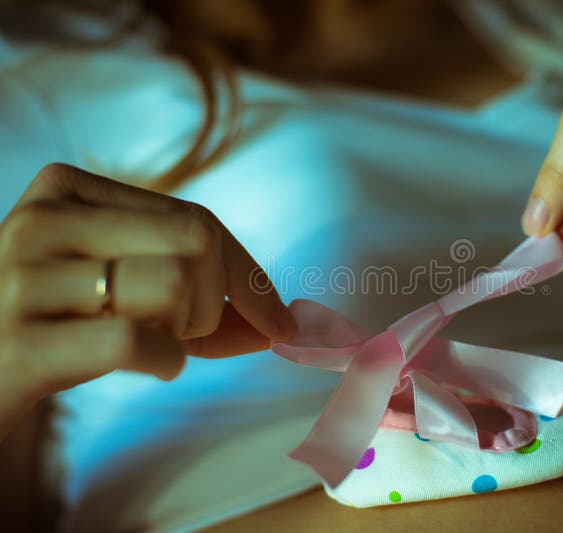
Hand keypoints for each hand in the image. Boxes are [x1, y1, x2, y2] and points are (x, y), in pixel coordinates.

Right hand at [0, 164, 295, 438]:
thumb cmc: (63, 328)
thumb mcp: (127, 293)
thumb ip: (206, 299)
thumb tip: (286, 324)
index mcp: (67, 189)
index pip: (197, 219)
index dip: (250, 275)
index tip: (282, 320)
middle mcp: (41, 219)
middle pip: (197, 242)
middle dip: (214, 301)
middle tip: (184, 331)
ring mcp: (23, 277)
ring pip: (176, 284)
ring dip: (186, 331)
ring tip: (154, 344)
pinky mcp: (18, 343)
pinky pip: (139, 340)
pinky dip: (166, 361)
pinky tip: (148, 365)